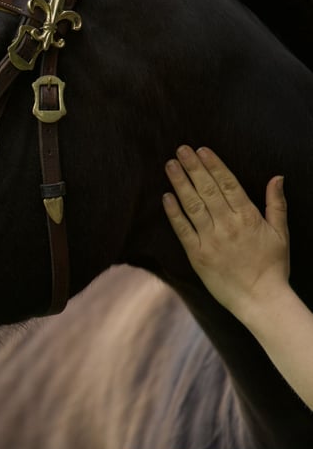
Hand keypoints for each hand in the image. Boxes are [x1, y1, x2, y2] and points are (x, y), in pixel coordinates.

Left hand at [162, 145, 289, 322]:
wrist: (261, 299)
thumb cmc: (273, 266)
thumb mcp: (281, 232)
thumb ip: (276, 203)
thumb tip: (277, 177)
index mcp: (248, 217)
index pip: (228, 184)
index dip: (213, 165)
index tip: (201, 150)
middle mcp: (228, 225)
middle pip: (208, 189)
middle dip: (193, 167)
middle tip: (180, 149)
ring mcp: (211, 239)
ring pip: (193, 205)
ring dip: (180, 183)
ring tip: (170, 165)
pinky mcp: (197, 255)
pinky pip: (183, 230)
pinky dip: (174, 213)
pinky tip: (166, 197)